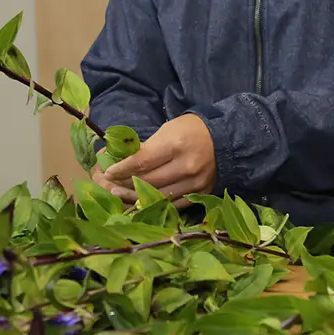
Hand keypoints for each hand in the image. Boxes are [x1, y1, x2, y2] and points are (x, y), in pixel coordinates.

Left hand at [101, 114, 215, 205]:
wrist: (225, 139)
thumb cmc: (190, 130)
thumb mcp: (167, 130)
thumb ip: (146, 147)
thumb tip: (119, 158)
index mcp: (175, 145)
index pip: (141, 162)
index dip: (122, 169)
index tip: (108, 171)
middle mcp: (186, 166)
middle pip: (147, 181)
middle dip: (124, 184)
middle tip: (109, 185)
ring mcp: (195, 183)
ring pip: (158, 196)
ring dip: (135, 197)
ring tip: (120, 195)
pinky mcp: (201, 194)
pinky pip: (173, 204)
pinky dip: (155, 203)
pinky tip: (141, 202)